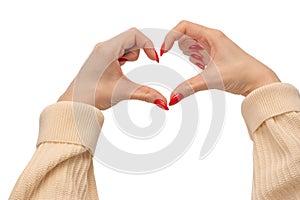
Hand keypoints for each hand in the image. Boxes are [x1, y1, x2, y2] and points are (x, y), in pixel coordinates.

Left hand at [58, 28, 168, 109]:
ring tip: (125, 70)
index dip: (148, 45)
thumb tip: (163, 102)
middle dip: (142, 51)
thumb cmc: (92, 95)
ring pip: (126, 45)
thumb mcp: (123, 92)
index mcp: (107, 49)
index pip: (134, 34)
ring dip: (133, 55)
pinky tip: (122, 69)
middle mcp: (104, 47)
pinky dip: (126, 58)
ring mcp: (102, 51)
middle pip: (132, 38)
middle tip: (149, 63)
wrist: (75, 103)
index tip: (155, 59)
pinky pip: (119, 50)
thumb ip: (146, 95)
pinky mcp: (102, 58)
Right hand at [160, 20, 279, 104]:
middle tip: (169, 56)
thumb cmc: (242, 73)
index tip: (165, 51)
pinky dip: (192, 57)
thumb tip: (172, 97)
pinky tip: (195, 65)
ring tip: (184, 62)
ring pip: (192, 42)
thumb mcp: (211, 80)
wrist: (259, 82)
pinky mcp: (215, 56)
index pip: (184, 27)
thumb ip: (189, 87)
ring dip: (184, 50)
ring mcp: (214, 47)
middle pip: (186, 33)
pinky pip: (198, 51)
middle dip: (176, 44)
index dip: (171, 36)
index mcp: (212, 36)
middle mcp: (212, 38)